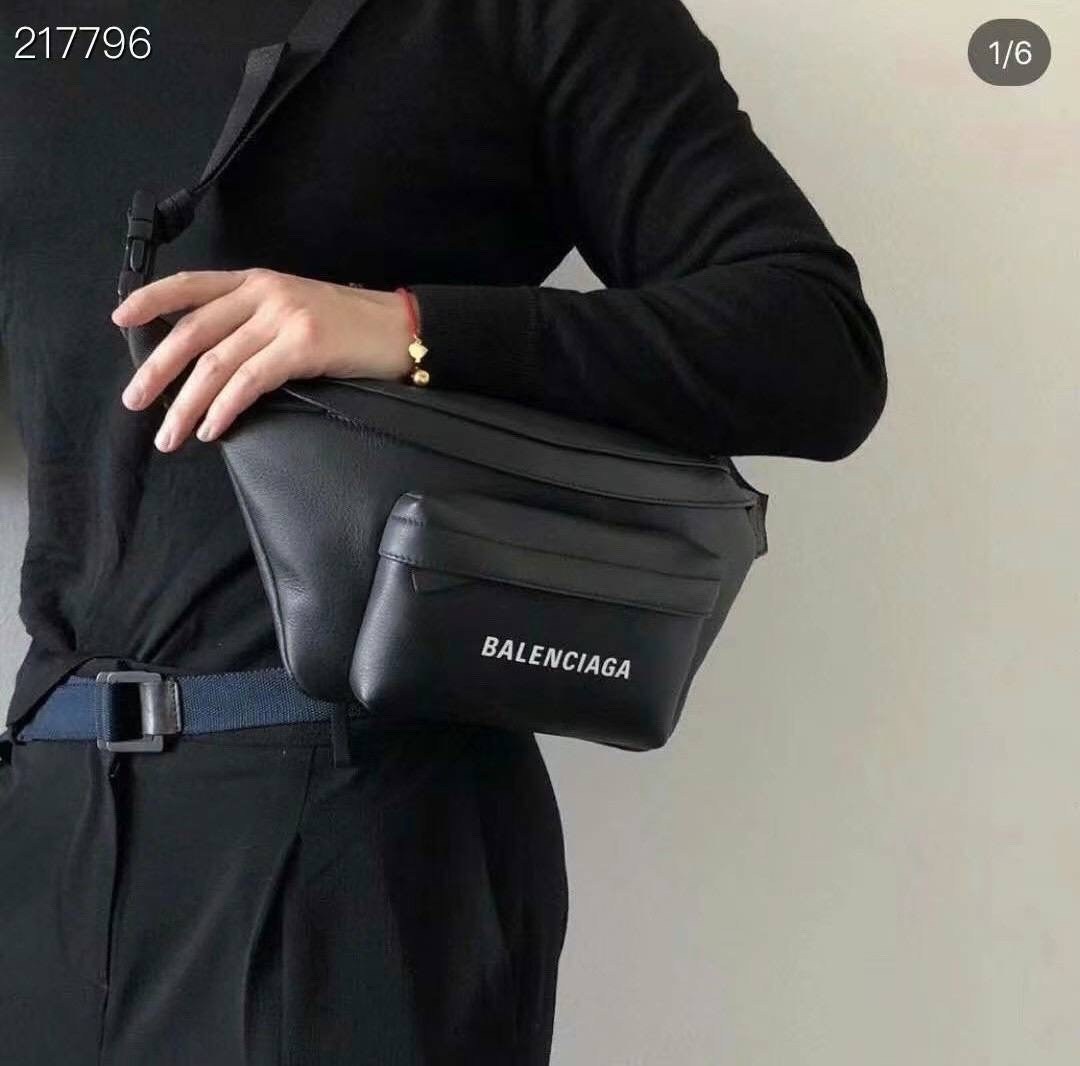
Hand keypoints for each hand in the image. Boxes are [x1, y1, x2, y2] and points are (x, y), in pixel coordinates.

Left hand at [111, 268, 417, 450]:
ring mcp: (283, 318)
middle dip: (158, 369)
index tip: (121, 318)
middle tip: (135, 400)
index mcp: (258, 282)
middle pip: (194, 331)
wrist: (400, 328)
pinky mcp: (302, 346)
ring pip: (216, 363)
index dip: (153, 300)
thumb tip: (213, 364)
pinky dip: (224, 408)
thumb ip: (255, 323)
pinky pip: (249, 381)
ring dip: (186, 404)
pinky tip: (211, 428)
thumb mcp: (296, 309)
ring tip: (169, 434)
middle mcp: (265, 294)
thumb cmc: (350, 327)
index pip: (193, 286)